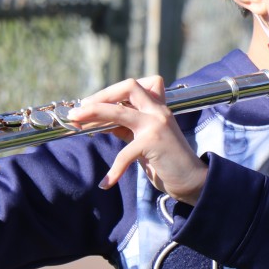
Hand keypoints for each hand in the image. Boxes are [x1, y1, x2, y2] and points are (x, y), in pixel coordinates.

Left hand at [64, 75, 205, 204]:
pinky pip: (125, 154)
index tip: (93, 104)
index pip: (136, 85)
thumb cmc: (167, 160)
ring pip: (119, 111)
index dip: (112, 91)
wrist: (193, 180)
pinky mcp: (153, 143)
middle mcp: (158, 111)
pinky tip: (106, 183)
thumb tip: (98, 121)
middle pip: (129, 86)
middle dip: (100, 95)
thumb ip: (127, 127)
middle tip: (80, 109)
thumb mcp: (144, 139)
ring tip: (75, 122)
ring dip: (93, 114)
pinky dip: (114, 170)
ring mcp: (156, 125)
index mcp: (157, 108)